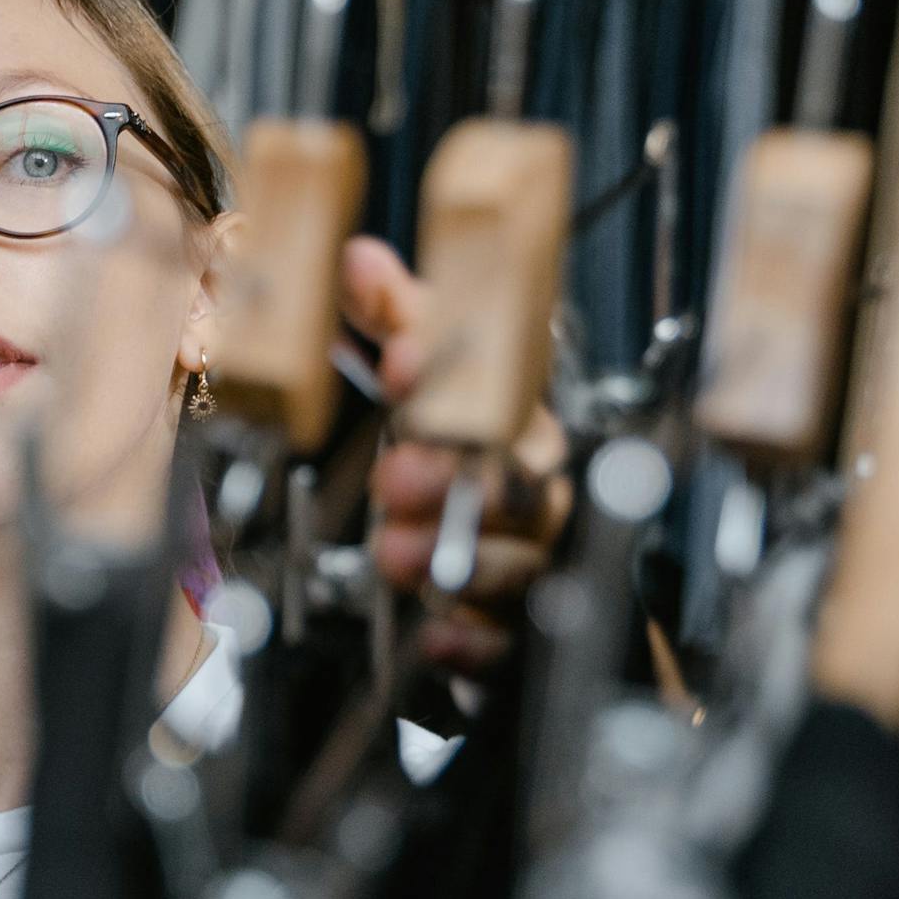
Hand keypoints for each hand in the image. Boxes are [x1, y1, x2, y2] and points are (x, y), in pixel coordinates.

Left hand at [342, 237, 571, 675]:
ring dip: (457, 558)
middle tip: (396, 479)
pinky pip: (509, 640)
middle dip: (457, 478)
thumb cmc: (463, 468)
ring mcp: (538, 564)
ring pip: (519, 561)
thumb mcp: (425, 390)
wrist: (505, 578)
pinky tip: (437, 635)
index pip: (498, 391)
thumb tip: (359, 258)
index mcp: (518, 425)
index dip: (450, 375)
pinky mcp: (521, 633)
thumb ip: (399, 325)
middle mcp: (539, 492)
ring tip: (395, 554)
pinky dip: (472, 638)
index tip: (399, 365)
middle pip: (519, 482)